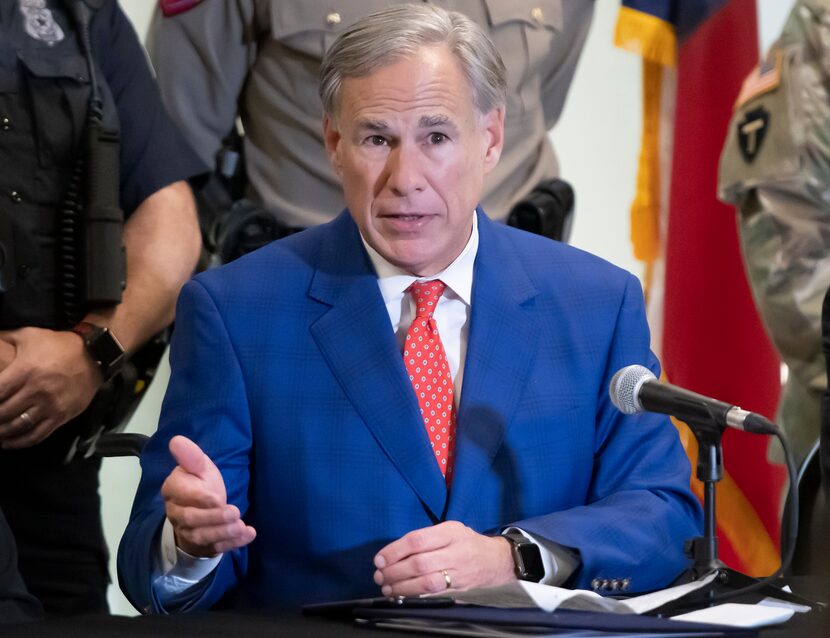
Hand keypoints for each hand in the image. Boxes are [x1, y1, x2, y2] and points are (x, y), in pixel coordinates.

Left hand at [0, 327, 101, 448]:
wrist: (94, 355)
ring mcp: (50, 405)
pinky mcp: (61, 415)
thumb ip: (5, 337)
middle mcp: (36, 391)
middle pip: (3, 412)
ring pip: (18, 426)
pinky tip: (8, 442)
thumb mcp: (30, 334)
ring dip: (2, 432)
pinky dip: (20, 442)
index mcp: (25, 370)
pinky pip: (37, 435)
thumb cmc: (60, 345)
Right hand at [162, 435, 255, 556]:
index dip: (200, 498)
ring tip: (240, 526)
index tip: (217, 498)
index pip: (182, 495)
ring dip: (222, 533)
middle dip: (213, 518)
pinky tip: (248, 534)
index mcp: (173, 490)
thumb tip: (176, 440)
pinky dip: (232, 543)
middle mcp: (176, 513)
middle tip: (234, 512)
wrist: (202, 507)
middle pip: (190, 519)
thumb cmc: (201, 482)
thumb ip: (190, 456)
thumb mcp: (199, 466)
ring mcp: (187, 531)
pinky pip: (215, 547)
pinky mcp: (202, 545)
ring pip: (201, 536)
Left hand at [373, 521, 515, 596]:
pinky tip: (401, 594)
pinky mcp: (458, 588)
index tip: (379, 559)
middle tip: (379, 575)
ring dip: (401, 587)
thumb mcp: (450, 529)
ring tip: (386, 587)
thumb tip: (394, 552)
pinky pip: (433, 593)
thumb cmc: (466, 541)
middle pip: (420, 563)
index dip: (395, 551)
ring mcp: (459, 572)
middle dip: (394, 571)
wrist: (496, 559)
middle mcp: (456, 551)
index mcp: (451, 531)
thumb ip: (427, 538)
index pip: (418, 540)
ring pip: (426, 582)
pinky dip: (413, 595)